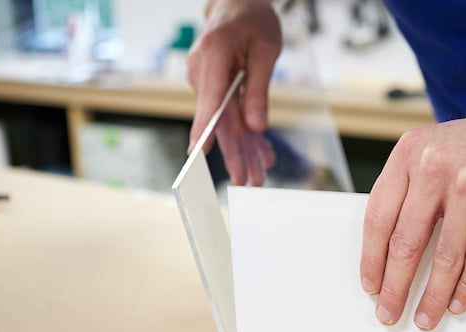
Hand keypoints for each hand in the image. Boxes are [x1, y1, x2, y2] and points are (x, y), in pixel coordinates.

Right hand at [186, 0, 281, 184]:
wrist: (237, 6)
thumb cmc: (253, 20)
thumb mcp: (267, 49)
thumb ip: (259, 88)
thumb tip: (256, 126)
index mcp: (214, 53)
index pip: (210, 96)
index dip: (205, 127)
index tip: (198, 154)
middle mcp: (202, 71)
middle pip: (218, 120)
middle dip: (233, 154)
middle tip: (245, 181)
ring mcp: (205, 81)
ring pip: (225, 124)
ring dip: (243, 151)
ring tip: (257, 177)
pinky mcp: (213, 89)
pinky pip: (230, 117)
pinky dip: (247, 135)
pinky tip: (261, 156)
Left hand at [360, 100, 465, 329]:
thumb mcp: (442, 149)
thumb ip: (413, 186)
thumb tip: (388, 244)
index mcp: (412, 151)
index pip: (379, 215)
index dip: (371, 257)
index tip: (370, 283)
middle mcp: (436, 165)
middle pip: (405, 242)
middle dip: (394, 287)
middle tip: (388, 310)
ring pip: (443, 258)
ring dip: (431, 297)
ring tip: (424, 317)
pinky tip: (457, 303)